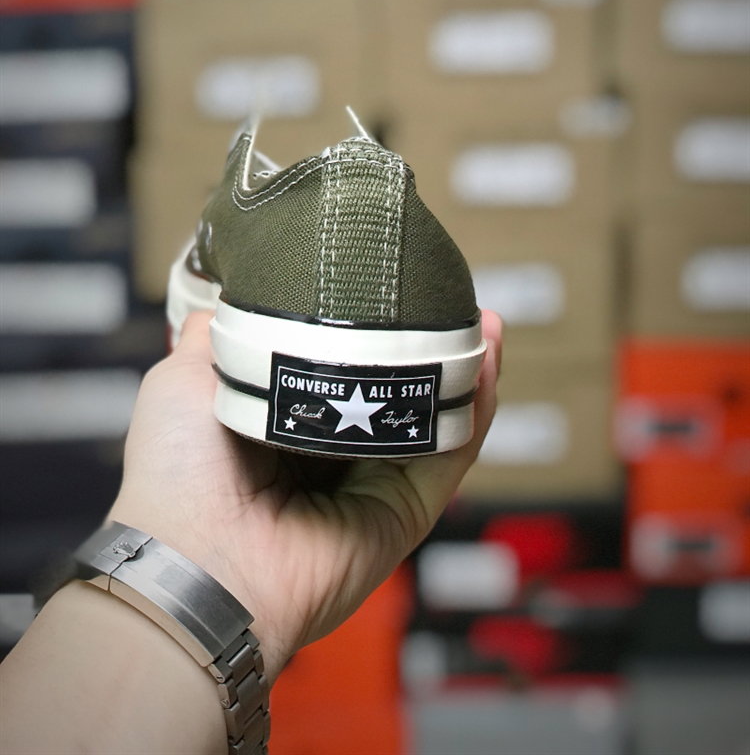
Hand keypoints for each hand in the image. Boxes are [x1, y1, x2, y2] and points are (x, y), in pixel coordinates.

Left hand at [110, 310, 501, 682]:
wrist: (194, 557)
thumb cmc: (176, 472)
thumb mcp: (181, 380)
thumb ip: (212, 338)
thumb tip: (228, 297)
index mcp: (285, 428)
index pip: (343, 374)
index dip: (373, 334)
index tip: (392, 290)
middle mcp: (333, 457)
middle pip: (398, 395)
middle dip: (431, 349)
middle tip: (452, 301)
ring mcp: (373, 485)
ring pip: (435, 421)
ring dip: (466, 370)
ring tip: (485, 321)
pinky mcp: (404, 513)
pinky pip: (451, 456)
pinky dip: (476, 409)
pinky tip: (486, 361)